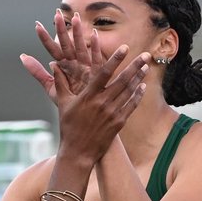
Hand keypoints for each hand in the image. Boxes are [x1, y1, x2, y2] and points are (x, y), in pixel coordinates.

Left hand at [21, 11, 97, 100]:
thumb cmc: (69, 101)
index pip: (52, 49)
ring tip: (75, 18)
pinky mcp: (96, 74)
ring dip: (78, 33)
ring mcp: (85, 67)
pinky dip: (96, 47)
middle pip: (66, 44)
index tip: (37, 26)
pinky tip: (94, 34)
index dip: (45, 38)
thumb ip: (38, 72)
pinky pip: (96, 58)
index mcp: (62, 66)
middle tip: (57, 14)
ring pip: (81, 47)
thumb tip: (23, 57)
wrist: (85, 115)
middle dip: (62, 29)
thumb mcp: (50, 87)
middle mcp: (74, 63)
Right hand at [54, 45, 148, 163]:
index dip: (115, 59)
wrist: (78, 152)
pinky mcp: (119, 123)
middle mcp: (102, 103)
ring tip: (146, 66)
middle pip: (122, 80)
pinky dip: (137, 95)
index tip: (125, 48)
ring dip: (139, 78)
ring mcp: (112, 113)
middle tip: (146, 54)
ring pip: (129, 91)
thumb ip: (61, 83)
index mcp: (88, 96)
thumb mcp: (63, 103)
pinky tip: (143, 86)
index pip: (104, 73)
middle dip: (135, 66)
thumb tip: (55, 65)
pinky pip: (131, 106)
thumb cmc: (69, 127)